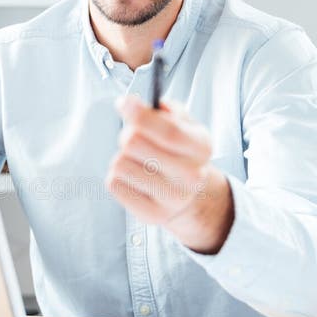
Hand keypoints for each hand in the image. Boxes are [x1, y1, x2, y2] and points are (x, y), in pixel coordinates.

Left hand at [106, 96, 233, 253]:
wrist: (187, 195)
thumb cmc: (179, 152)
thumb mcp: (183, 125)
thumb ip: (164, 112)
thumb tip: (134, 105)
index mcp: (202, 148)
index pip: (169, 132)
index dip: (141, 116)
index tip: (122, 103)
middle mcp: (192, 176)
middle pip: (136, 144)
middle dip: (128, 134)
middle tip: (134, 137)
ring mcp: (172, 198)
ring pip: (121, 163)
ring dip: (122, 157)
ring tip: (137, 161)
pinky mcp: (150, 214)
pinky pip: (115, 184)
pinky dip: (118, 176)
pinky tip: (133, 179)